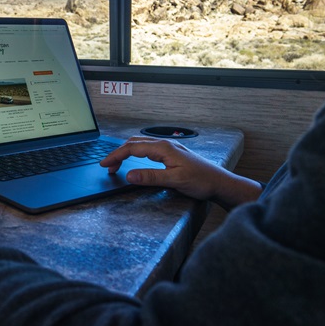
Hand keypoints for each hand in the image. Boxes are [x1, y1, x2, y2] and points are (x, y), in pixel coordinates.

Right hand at [100, 136, 261, 209]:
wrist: (220, 182)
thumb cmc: (201, 181)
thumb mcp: (174, 181)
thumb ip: (151, 177)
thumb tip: (129, 175)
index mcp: (163, 148)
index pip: (132, 148)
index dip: (116, 156)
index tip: (104, 164)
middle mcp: (165, 144)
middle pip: (134, 143)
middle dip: (118, 153)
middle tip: (108, 167)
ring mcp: (169, 148)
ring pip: (141, 144)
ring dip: (127, 152)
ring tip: (117, 164)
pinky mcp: (172, 154)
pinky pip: (149, 148)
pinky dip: (136, 153)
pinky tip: (135, 160)